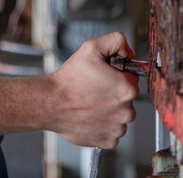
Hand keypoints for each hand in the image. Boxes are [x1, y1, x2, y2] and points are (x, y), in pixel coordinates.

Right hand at [48, 32, 139, 148]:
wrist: (51, 103)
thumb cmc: (70, 79)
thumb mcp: (92, 48)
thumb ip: (116, 41)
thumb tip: (129, 51)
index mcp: (127, 89)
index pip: (131, 78)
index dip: (117, 74)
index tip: (103, 77)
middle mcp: (127, 111)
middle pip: (126, 98)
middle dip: (113, 92)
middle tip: (94, 89)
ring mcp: (117, 128)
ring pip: (120, 115)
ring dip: (109, 110)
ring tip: (90, 103)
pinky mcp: (108, 141)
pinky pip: (112, 131)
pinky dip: (103, 125)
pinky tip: (90, 116)